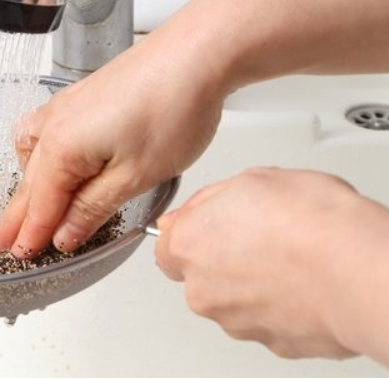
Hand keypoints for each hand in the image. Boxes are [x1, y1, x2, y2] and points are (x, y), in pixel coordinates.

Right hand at [0, 31, 226, 257]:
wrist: (195, 53)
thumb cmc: (171, 107)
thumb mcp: (134, 176)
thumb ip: (93, 208)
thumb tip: (65, 234)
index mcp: (61, 149)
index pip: (41, 205)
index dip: (31, 235)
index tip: (21, 256)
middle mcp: (55, 124)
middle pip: (30, 182)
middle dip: (17, 217)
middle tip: (1, 243)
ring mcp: (66, 106)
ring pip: (33, 155)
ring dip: (26, 186)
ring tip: (19, 210)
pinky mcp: (82, 96)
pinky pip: (44, 132)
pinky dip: (37, 155)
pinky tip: (42, 158)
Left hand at [155, 167, 362, 359]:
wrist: (357, 270)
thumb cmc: (311, 222)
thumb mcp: (251, 180)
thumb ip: (208, 202)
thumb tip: (196, 211)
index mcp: (188, 246)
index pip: (167, 246)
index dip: (193, 232)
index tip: (215, 225)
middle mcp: (204, 291)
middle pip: (201, 276)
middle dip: (224, 259)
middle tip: (262, 237)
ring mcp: (237, 322)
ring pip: (234, 301)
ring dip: (253, 285)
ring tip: (291, 260)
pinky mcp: (274, 344)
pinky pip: (269, 321)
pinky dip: (282, 306)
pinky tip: (305, 284)